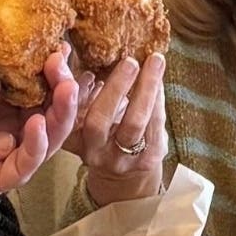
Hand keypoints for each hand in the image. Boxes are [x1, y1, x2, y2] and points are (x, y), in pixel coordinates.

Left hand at [0, 28, 79, 225]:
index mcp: (5, 103)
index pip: (38, 81)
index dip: (51, 62)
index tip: (56, 41)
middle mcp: (16, 126)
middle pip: (52, 104)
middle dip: (63, 81)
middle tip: (61, 58)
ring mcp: (13, 152)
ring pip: (50, 132)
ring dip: (62, 110)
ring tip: (66, 88)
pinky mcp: (3, 177)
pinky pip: (25, 163)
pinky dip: (36, 144)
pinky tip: (37, 124)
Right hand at [63, 52, 166, 205]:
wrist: (122, 179)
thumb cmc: (100, 138)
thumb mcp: (82, 123)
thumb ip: (80, 97)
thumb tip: (75, 56)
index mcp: (79, 143)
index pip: (79, 119)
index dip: (80, 96)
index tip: (89, 70)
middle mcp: (99, 154)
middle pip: (105, 121)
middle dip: (118, 88)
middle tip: (130, 61)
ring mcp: (127, 158)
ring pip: (137, 122)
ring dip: (148, 87)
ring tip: (155, 60)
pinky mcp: (151, 157)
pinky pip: (156, 124)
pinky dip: (158, 98)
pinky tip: (159, 78)